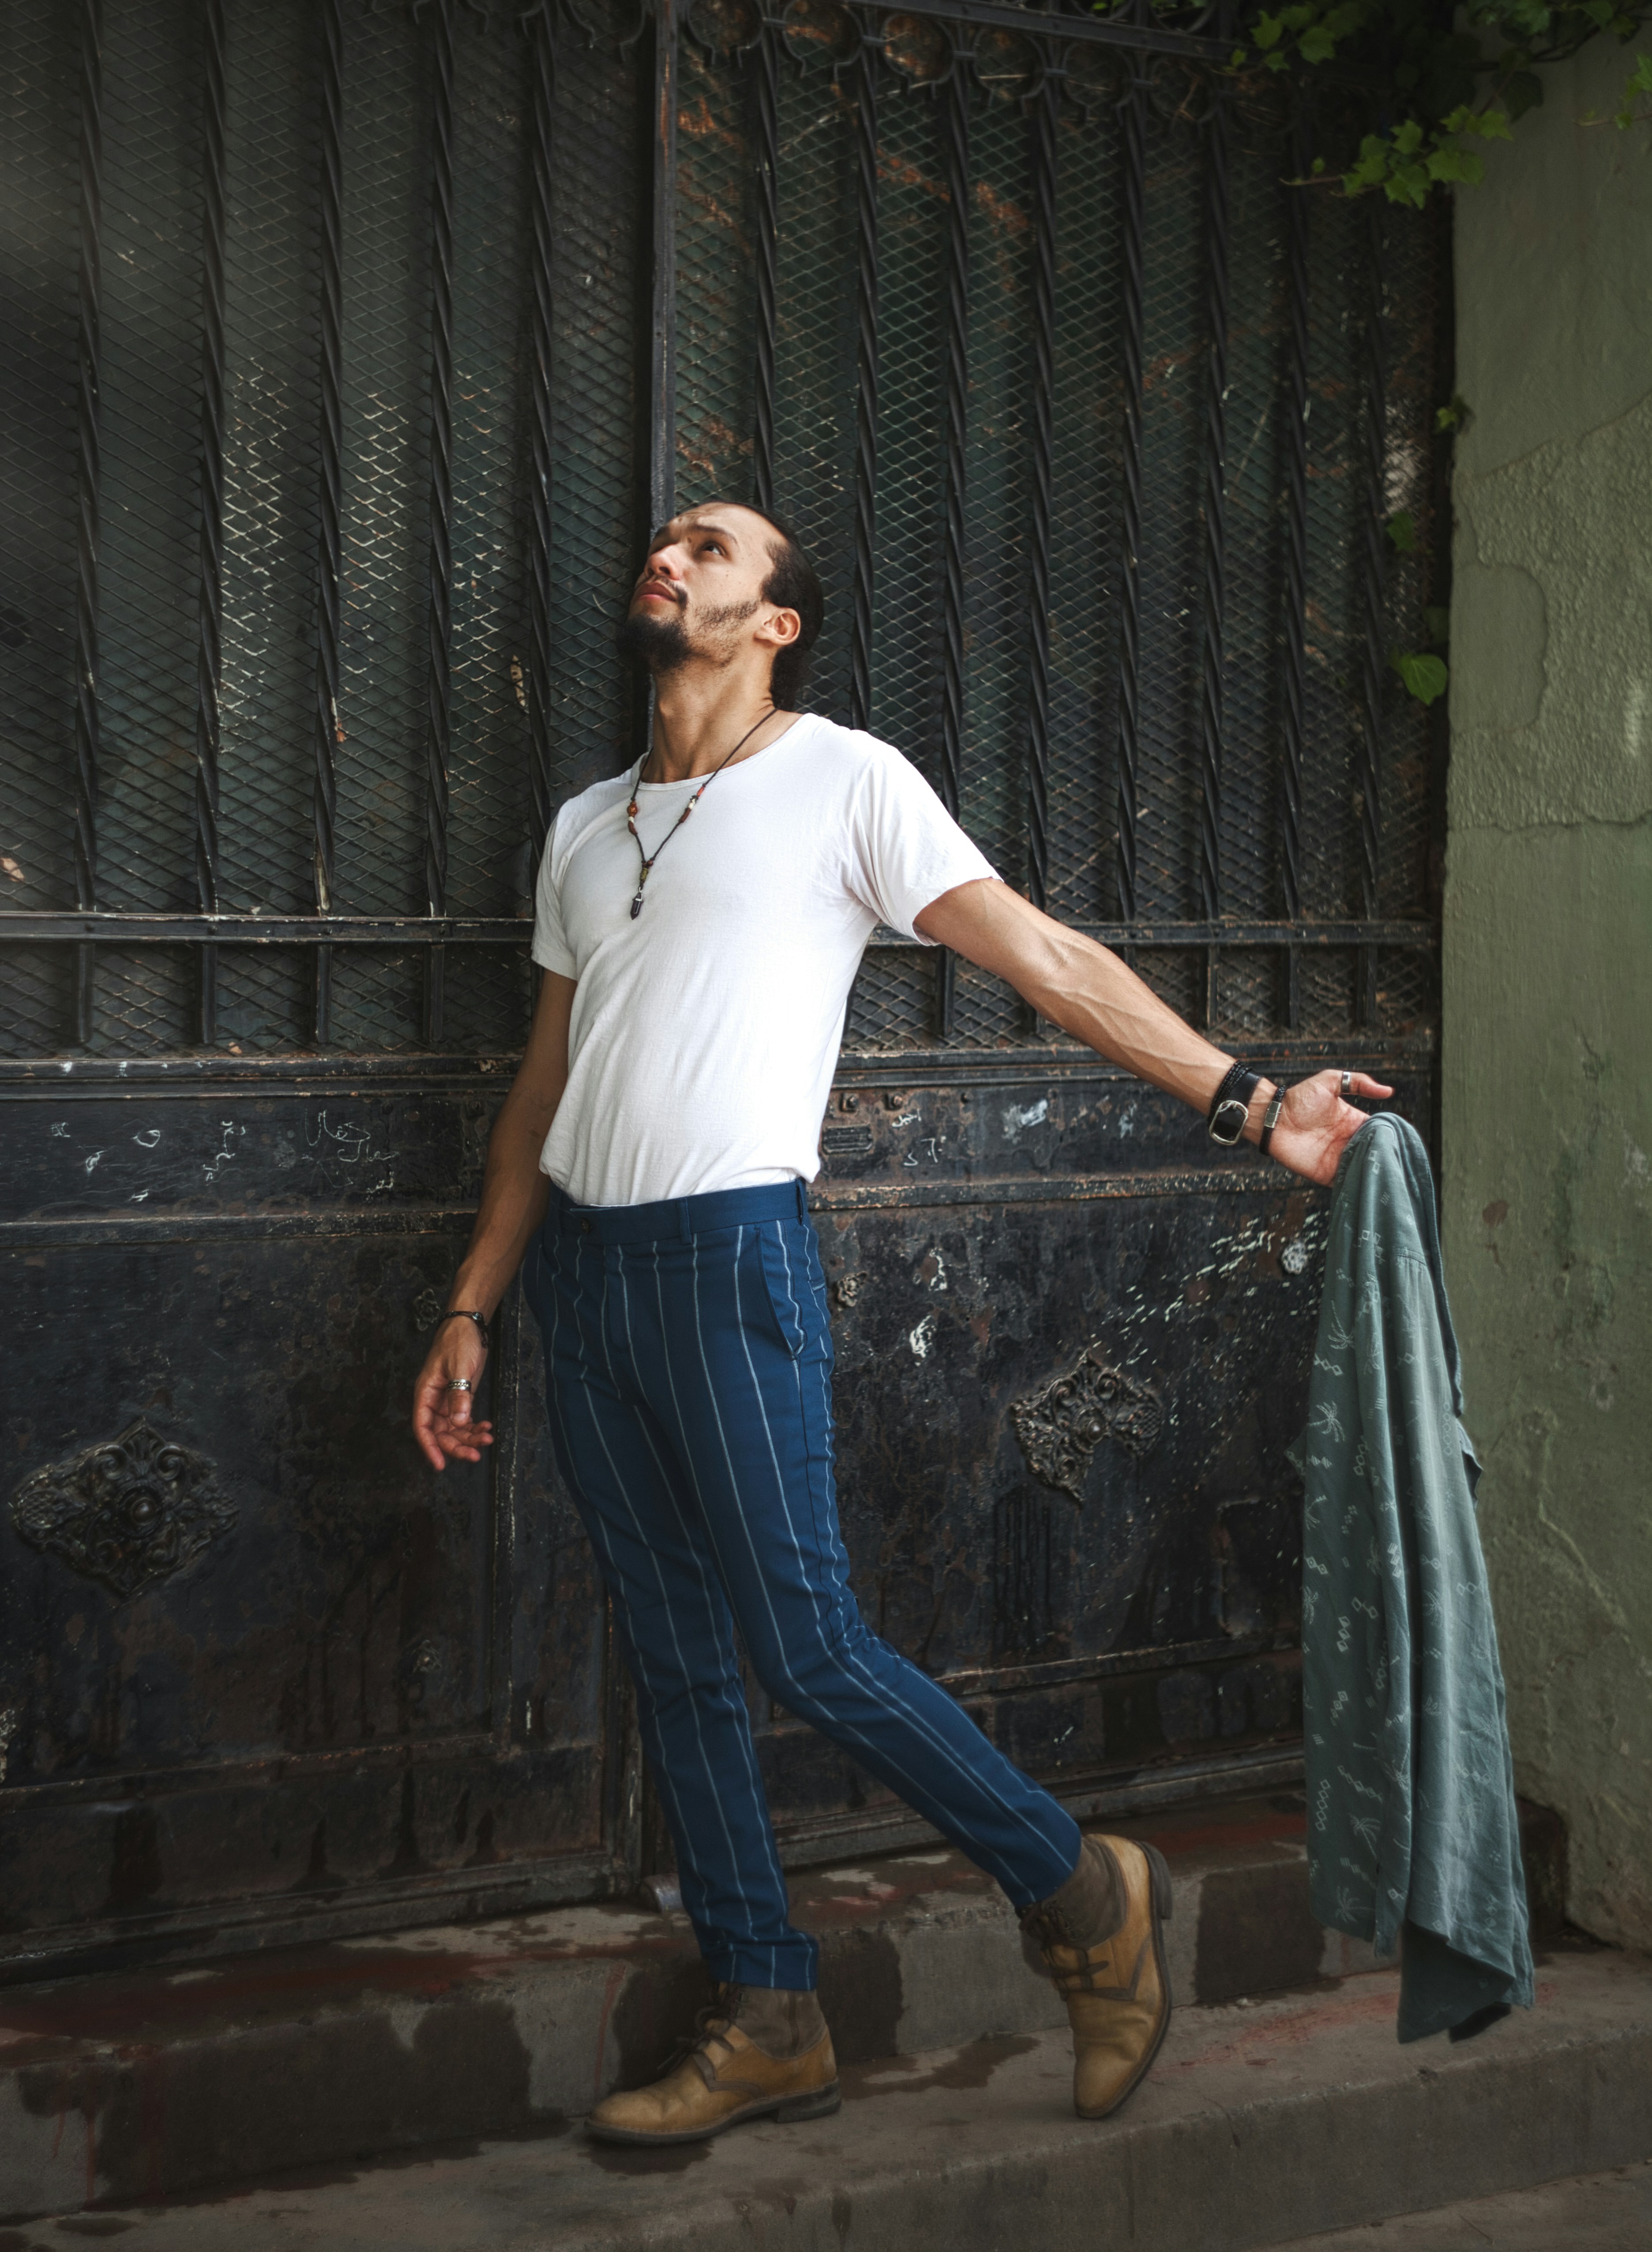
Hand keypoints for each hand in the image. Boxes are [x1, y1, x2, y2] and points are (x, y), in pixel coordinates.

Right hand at [412, 1320, 494, 1470]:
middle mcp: (433, 1400)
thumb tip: (459, 1422)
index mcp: (425, 1393)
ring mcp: (447, 1400)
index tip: (440, 1464)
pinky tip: (486, 1427)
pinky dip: (474, 1426)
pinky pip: (463, 1419)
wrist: (468, 1324)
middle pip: (440, 1432)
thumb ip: (459, 1395)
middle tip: (475, 1455)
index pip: (422, 1427)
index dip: (429, 1448)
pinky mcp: (460, 1397)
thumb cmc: (458, 1341)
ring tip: (487, 1438)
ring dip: (468, 1437)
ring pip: (453, 1429)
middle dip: (456, 1446)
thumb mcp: (459, 1366)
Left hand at [1261, 1070, 1393, 1184]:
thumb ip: (1358, 1082)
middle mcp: (1349, 1141)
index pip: (1379, 1132)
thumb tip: (1388, 1091)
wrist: (1274, 1118)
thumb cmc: (1298, 1098)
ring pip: (1364, 1169)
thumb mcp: (1329, 1081)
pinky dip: (1357, 1184)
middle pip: (1375, 1153)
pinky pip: (1346, 1182)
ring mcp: (1339, 1159)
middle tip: (1397, 1161)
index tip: (1401, 1141)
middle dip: (1386, 1157)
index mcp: (1353, 1122)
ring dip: (1374, 1172)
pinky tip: (1367, 1184)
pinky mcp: (1327, 1174)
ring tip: (1388, 1175)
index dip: (1390, 1136)